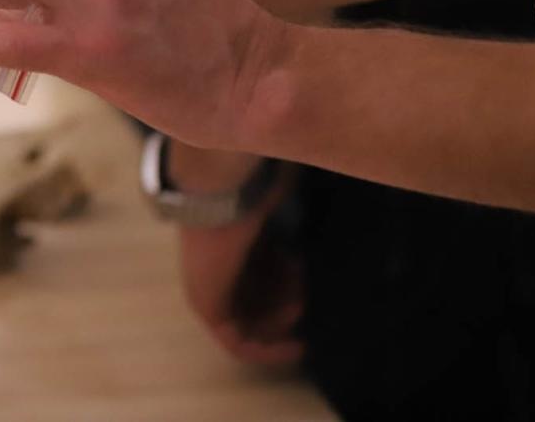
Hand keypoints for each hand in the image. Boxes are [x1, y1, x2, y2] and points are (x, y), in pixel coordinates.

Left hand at [170, 143, 303, 365]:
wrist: (219, 189)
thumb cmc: (250, 184)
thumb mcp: (278, 195)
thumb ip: (290, 203)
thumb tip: (328, 186)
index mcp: (227, 235)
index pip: (259, 270)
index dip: (287, 276)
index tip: (304, 269)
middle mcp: (215, 263)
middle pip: (256, 297)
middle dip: (287, 298)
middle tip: (304, 285)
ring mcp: (207, 288)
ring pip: (252, 321)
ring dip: (282, 319)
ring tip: (299, 299)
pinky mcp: (206, 307)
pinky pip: (237, 342)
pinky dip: (267, 350)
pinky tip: (295, 345)